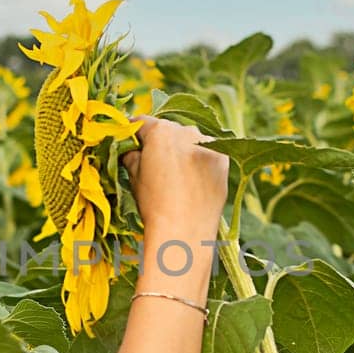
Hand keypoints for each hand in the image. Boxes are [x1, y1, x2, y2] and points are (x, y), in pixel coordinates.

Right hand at [121, 116, 229, 243]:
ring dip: (182, 149)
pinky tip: (193, 179)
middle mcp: (186, 130)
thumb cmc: (155, 205)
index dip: (134, 133)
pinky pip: (207, 151)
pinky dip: (199, 159)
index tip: (132, 143)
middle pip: (168, 130)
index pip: (142, 123)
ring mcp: (208, 144)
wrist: (185, 230)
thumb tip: (130, 149)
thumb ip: (131, 155)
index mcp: (160, 131)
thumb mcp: (134, 177)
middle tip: (155, 163)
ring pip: (189, 139)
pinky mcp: (223, 158)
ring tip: (177, 175)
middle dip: (160, 142)